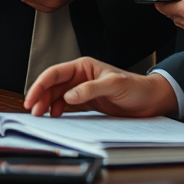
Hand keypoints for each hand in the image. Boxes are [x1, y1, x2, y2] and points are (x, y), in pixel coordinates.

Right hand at [24, 57, 177, 117]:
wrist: (151, 101)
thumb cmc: (136, 88)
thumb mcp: (114, 86)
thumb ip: (90, 90)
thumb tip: (68, 96)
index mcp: (84, 66)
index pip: (55, 73)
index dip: (40, 84)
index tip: (31, 98)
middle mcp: (81, 77)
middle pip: (53, 85)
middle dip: (40, 96)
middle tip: (32, 110)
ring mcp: (83, 90)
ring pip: (57, 95)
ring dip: (47, 104)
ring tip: (40, 115)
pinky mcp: (88, 102)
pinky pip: (66, 105)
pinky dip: (58, 110)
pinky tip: (54, 116)